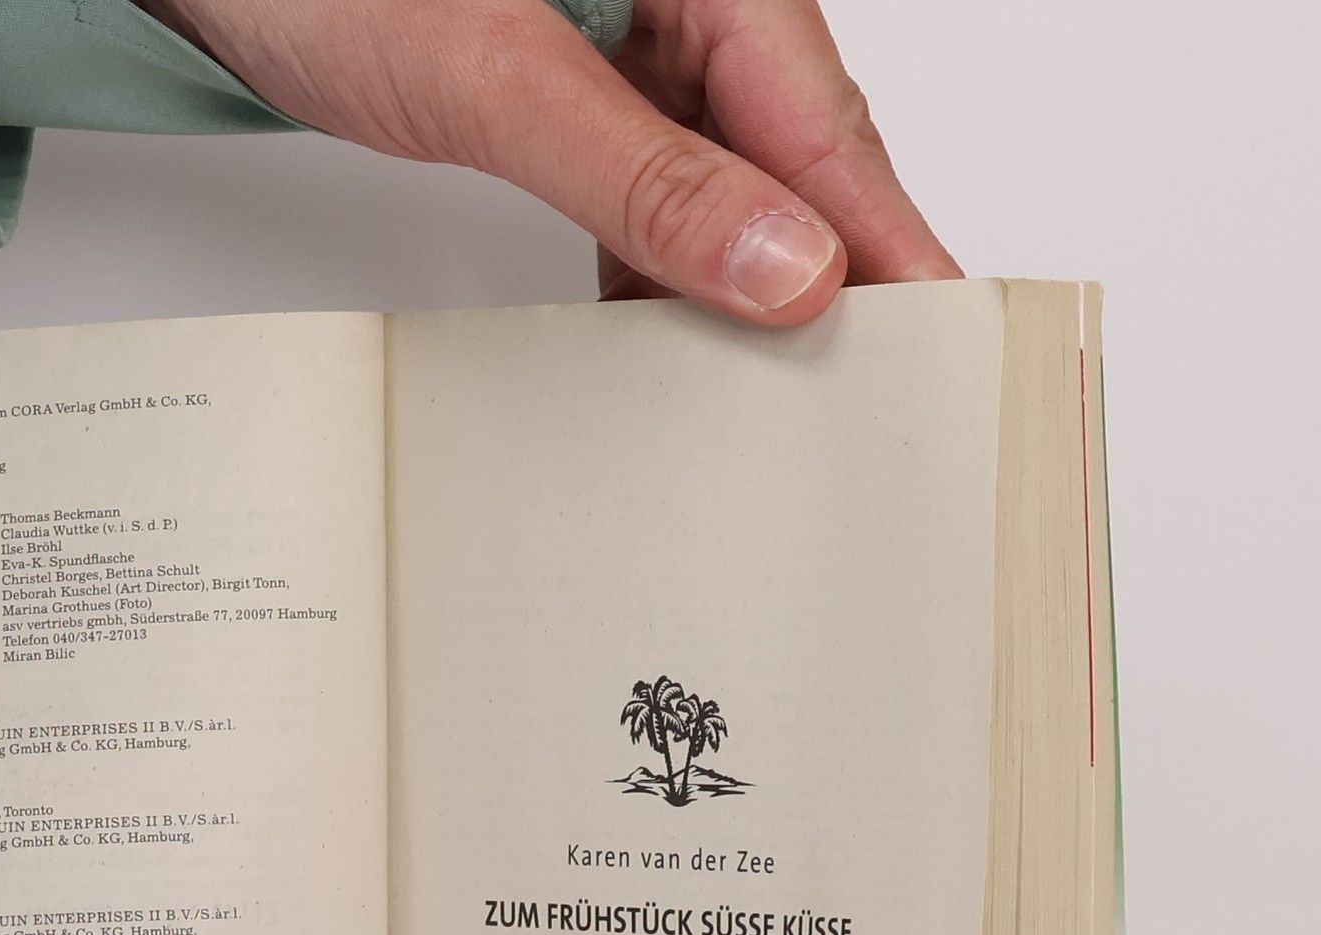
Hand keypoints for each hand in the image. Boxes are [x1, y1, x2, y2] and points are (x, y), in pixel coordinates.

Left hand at [143, 0, 956, 321]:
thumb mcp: (497, 82)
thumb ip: (643, 175)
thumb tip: (782, 267)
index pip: (823, 117)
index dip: (884, 235)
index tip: (938, 336)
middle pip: (789, 152)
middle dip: (828, 272)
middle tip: (874, 392)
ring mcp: (627, 41)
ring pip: (721, 180)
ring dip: (737, 283)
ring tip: (774, 392)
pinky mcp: (571, 89)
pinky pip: (648, 188)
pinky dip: (657, 267)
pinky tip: (664, 336)